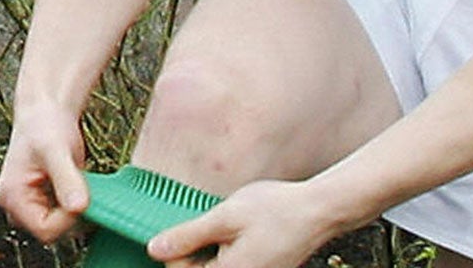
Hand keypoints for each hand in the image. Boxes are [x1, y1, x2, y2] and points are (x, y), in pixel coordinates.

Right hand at [0, 104, 89, 243]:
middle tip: (78, 183)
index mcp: (12, 196)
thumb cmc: (44, 125)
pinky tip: (74, 183)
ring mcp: (31, 205)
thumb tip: (79, 207)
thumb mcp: (56, 150)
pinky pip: (64, 216)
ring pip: (61, 226)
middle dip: (71, 212)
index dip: (67, 218)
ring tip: (73, 179)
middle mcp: (17, 205)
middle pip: (52, 231)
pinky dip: (75, 203)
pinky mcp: (44, 203)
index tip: (79, 195)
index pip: (45, 230)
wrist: (45, 113)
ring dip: (74, 208)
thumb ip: (67, 179)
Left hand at [146, 177, 346, 267]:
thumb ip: (188, 236)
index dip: (175, 250)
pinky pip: (235, 262)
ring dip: (213, 247)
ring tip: (226, 223)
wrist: (318, 211)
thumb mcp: (224, 217)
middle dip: (195, 248)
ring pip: (218, 265)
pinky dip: (229, 247)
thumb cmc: (274, 210)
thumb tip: (154, 250)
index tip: (183, 226)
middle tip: (209, 221)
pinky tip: (242, 228)